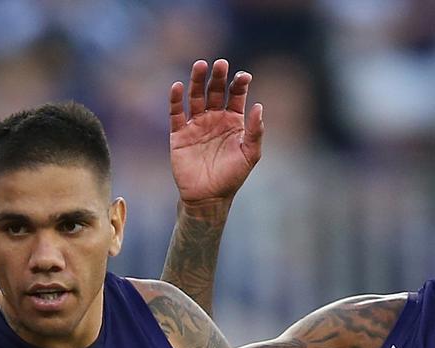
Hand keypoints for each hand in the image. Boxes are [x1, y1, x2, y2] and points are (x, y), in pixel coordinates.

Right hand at [169, 58, 263, 205]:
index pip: (236, 95)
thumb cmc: (232, 177)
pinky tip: (177, 87)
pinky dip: (175, 100)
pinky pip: (176, 114)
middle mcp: (214, 118)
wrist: (208, 198)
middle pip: (215, 91)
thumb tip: (259, 106)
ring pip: (195, 97)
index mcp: (233, 121)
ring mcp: (196, 125)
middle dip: (218, 77)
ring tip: (200, 65)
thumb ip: (255, 131)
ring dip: (197, 81)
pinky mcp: (179, 135)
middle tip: (220, 63)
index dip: (239, 84)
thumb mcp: (250, 155)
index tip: (243, 76)